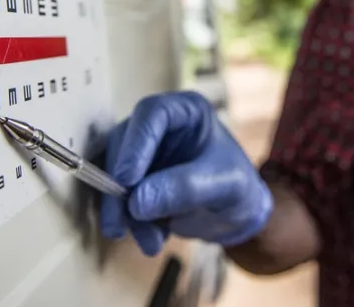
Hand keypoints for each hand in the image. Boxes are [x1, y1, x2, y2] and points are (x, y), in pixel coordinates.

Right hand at [100, 91, 272, 255]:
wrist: (236, 215)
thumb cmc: (238, 189)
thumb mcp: (222, 186)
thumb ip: (184, 189)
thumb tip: (136, 202)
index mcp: (186, 111)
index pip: (152, 113)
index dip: (135, 144)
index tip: (126, 180)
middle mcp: (160, 126)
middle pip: (123, 144)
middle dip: (120, 188)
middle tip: (122, 222)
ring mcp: (144, 151)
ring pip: (115, 173)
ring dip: (124, 212)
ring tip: (151, 243)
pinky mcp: (135, 179)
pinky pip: (119, 196)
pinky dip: (132, 222)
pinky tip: (153, 241)